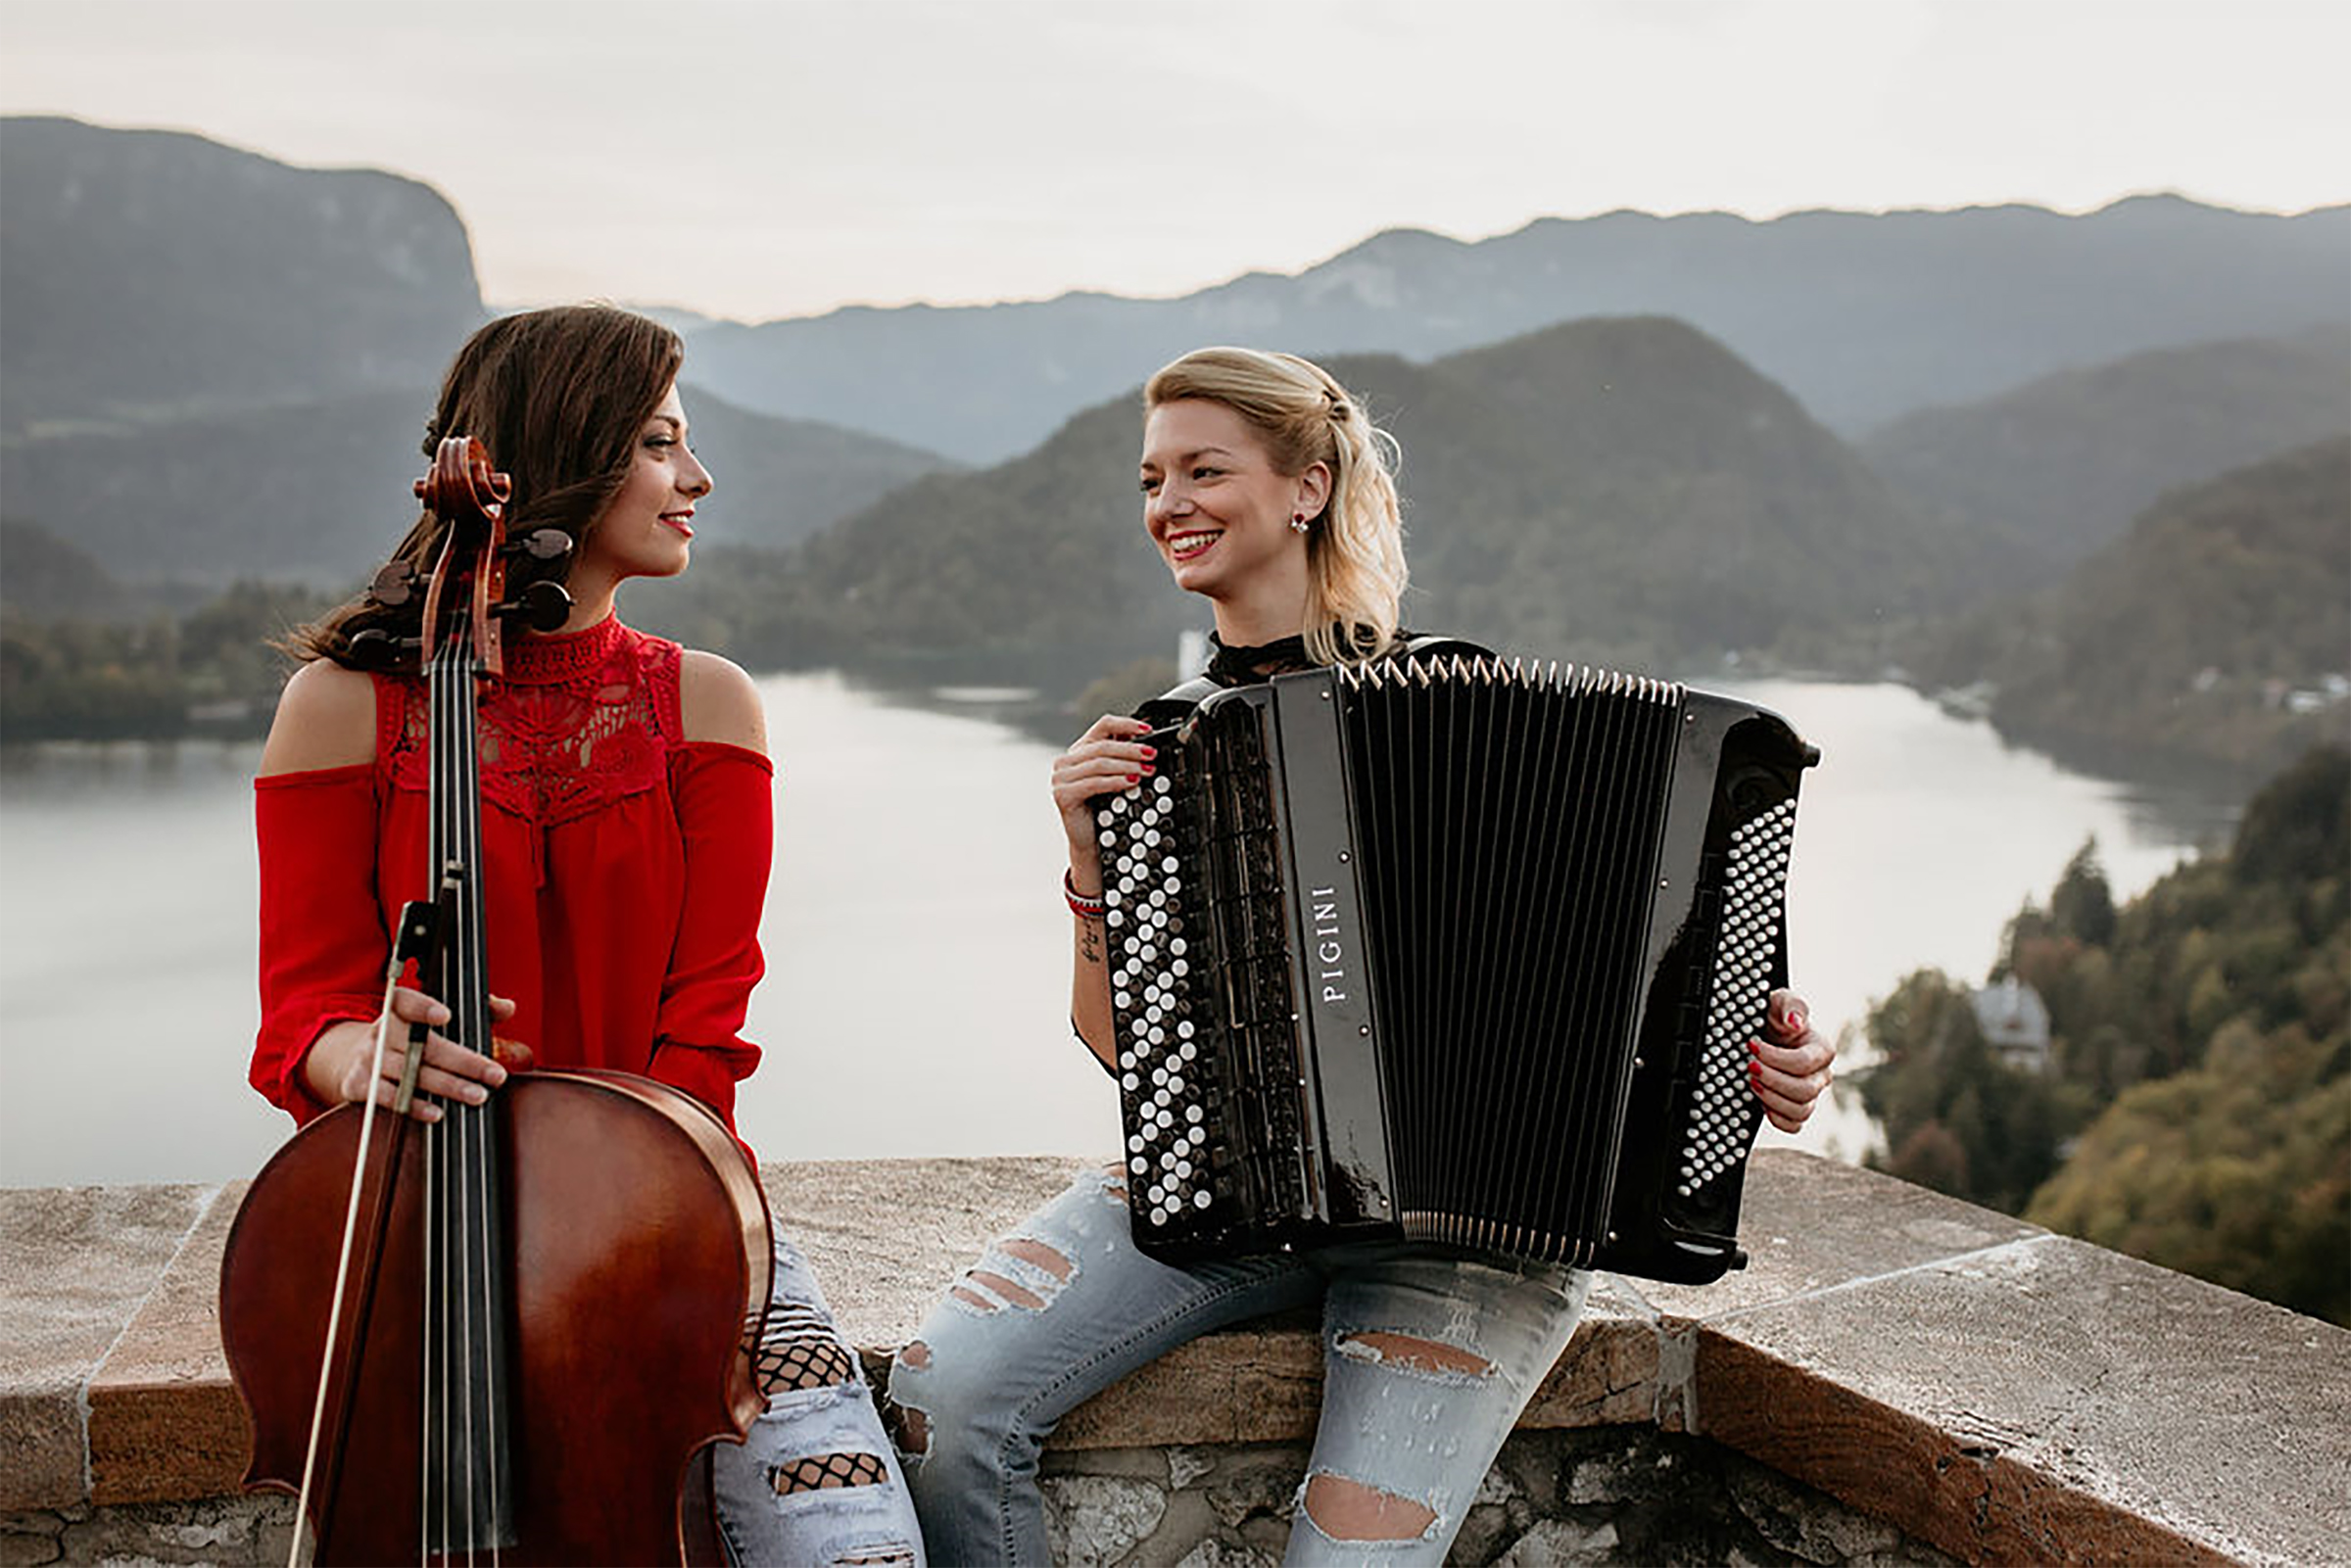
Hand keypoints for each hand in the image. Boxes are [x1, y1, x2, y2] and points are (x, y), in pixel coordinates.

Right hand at [304, 989, 521, 1122]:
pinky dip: (414, 1106)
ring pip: (411, 1074)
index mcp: (398, 1009)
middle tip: (495, 1075)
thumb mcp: (434, 1019)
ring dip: (447, 1087)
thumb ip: (475, 1010)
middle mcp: (382, 1032)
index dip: (423, 1008)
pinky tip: (437, 1112)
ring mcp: (368, 1059)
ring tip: (477, 1095)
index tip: (445, 1016)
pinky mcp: (358, 1085)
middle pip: (425, 1047)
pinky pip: (388, 1098)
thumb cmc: (408, 1038)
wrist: (353, 1059)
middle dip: (464, 1062)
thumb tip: (507, 1007)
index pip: (407, 1002)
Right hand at [1052, 714, 1155, 889]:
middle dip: (1131, 750)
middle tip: (1151, 755)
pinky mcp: (1063, 794)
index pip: (1102, 725)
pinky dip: (1115, 781)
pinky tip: (1131, 782)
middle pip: (1103, 746)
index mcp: (1079, 751)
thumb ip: (1123, 759)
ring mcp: (1061, 778)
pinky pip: (1093, 783)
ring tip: (1146, 771)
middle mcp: (1066, 761)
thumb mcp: (1115, 778)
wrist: (1091, 841)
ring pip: (1099, 763)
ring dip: (1127, 766)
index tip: (1148, 730)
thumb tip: (1147, 744)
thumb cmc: (1103, 809)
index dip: (1126, 724)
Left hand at [1747, 988, 1832, 1134]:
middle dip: (1771, 1079)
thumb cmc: (1773, 1016)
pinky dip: (1776, 1118)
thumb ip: (1792, 1004)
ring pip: (1800, 1110)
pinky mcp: (1797, 1108)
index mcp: (1821, 1049)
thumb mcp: (1780, 1000)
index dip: (1776, 1058)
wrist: (1761, 1033)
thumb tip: (1796, 1022)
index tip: (1752, 1046)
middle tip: (1750, 1066)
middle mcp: (1820, 1074)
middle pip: (1804, 1090)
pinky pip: (1794, 1125)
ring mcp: (1810, 1094)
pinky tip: (1760, 1102)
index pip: (1804, 1062)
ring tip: (1752, 1081)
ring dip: (1771, 1098)